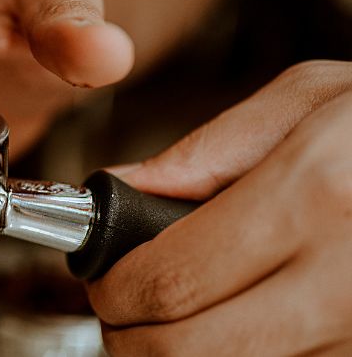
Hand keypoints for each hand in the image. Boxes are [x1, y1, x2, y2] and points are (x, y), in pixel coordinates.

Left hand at [90, 60, 351, 355]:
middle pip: (188, 351)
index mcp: (313, 195)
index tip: (104, 281)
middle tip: (124, 313)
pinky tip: (238, 325)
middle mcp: (343, 276)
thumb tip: (120, 188)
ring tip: (176, 317)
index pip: (169, 279)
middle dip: (132, 340)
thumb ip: (207, 150)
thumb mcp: (313, 100)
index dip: (115, 292)